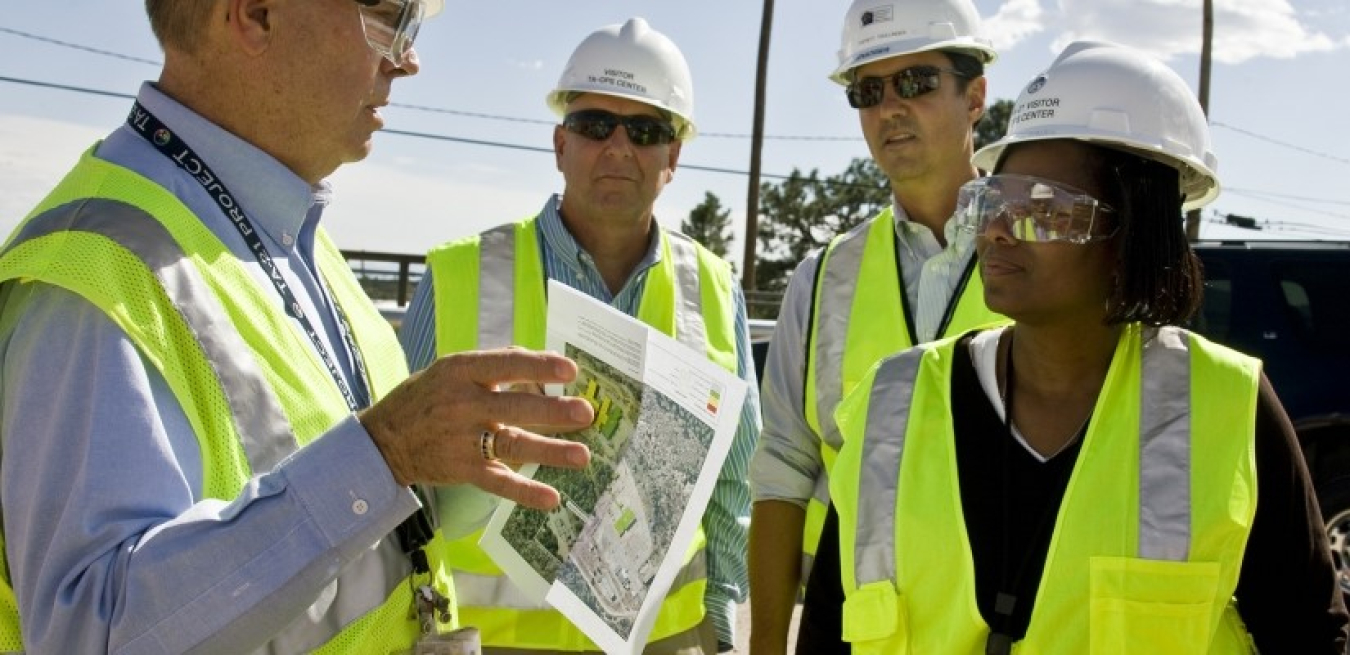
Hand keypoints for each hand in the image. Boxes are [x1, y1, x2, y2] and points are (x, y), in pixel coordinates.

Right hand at [360, 347, 593, 509]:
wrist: (384, 439)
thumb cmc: (428, 397)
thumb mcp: (452, 369)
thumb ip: (496, 364)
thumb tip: (547, 361)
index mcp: (462, 372)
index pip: (505, 364)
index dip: (539, 366)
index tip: (571, 369)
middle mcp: (463, 404)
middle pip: (515, 407)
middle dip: (553, 410)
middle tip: (586, 413)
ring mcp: (463, 440)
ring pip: (513, 445)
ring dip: (550, 451)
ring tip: (582, 456)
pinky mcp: (463, 470)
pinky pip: (498, 482)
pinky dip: (525, 491)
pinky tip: (551, 497)